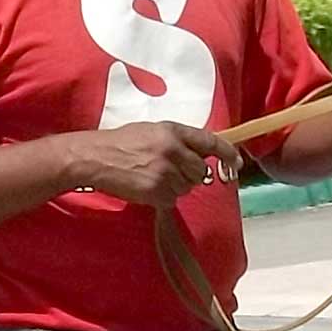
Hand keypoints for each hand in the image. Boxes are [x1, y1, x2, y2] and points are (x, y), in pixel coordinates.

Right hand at [71, 122, 239, 205]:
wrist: (95, 158)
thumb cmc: (119, 143)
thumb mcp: (151, 131)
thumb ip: (176, 140)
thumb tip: (199, 154)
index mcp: (172, 131)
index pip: (210, 142)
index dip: (227, 153)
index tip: (236, 163)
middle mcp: (173, 150)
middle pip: (201, 171)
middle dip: (191, 175)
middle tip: (170, 172)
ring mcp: (166, 172)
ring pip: (187, 187)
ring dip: (175, 186)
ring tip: (152, 178)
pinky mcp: (157, 191)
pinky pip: (172, 199)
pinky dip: (162, 197)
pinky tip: (145, 188)